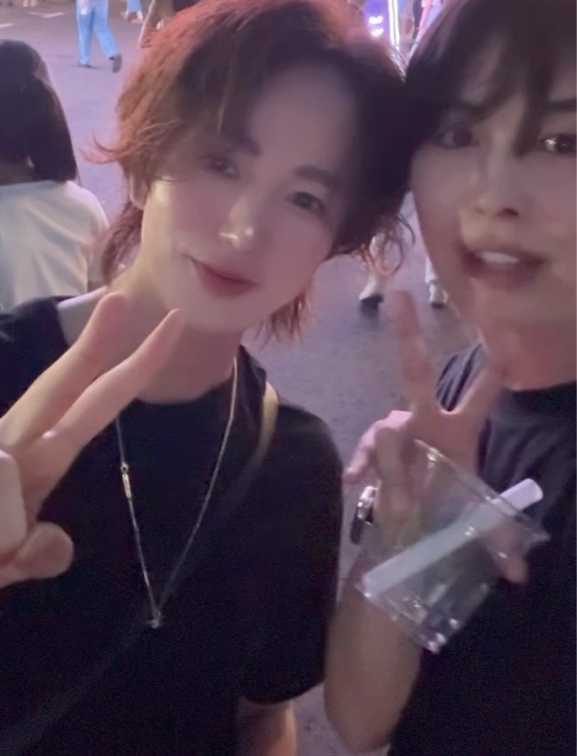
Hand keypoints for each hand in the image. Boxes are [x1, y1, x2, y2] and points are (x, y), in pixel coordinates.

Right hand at [0, 295, 180, 616]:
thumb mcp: (12, 563)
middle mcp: (6, 439)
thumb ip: (41, 554)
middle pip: (56, 386)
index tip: (172, 323)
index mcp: (37, 451)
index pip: (91, 402)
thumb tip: (40, 541)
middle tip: (123, 298)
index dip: (132, 369)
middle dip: (92, 346)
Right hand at [345, 292, 525, 581]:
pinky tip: (354, 483)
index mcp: (460, 429)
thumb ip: (497, 543)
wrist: (409, 525)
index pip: (482, 393)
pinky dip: (360, 467)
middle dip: (408, 333)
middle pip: (416, 369)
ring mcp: (396, 432)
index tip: (502, 336)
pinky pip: (365, 453)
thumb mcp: (474, 523)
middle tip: (400, 296)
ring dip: (396, 470)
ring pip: (390, 430)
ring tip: (402, 505)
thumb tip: (520, 577)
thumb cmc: (446, 508)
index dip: (493, 367)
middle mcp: (425, 420)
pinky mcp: (373, 452)